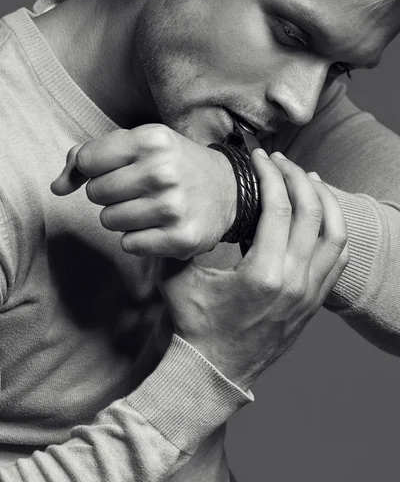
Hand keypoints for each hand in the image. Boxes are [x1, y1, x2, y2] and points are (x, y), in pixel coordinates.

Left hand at [50, 124, 235, 258]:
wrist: (228, 190)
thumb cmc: (176, 164)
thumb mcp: (141, 144)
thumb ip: (91, 157)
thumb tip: (56, 187)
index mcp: (153, 139)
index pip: (87, 160)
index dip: (95, 168)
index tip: (114, 168)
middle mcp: (163, 171)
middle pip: (95, 193)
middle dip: (109, 193)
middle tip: (137, 189)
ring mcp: (173, 208)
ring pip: (108, 220)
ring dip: (122, 216)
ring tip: (149, 206)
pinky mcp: (180, 238)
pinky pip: (128, 244)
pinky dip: (138, 237)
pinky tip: (158, 225)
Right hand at [155, 149, 348, 390]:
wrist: (216, 372)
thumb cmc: (195, 326)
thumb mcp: (177, 281)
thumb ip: (176, 243)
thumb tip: (173, 209)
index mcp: (263, 273)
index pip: (279, 207)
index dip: (270, 174)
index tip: (259, 157)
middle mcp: (295, 281)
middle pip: (313, 212)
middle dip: (298, 177)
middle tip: (281, 160)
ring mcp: (310, 293)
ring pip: (336, 234)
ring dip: (325, 200)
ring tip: (308, 179)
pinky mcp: (315, 301)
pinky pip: (339, 258)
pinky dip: (334, 229)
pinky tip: (320, 215)